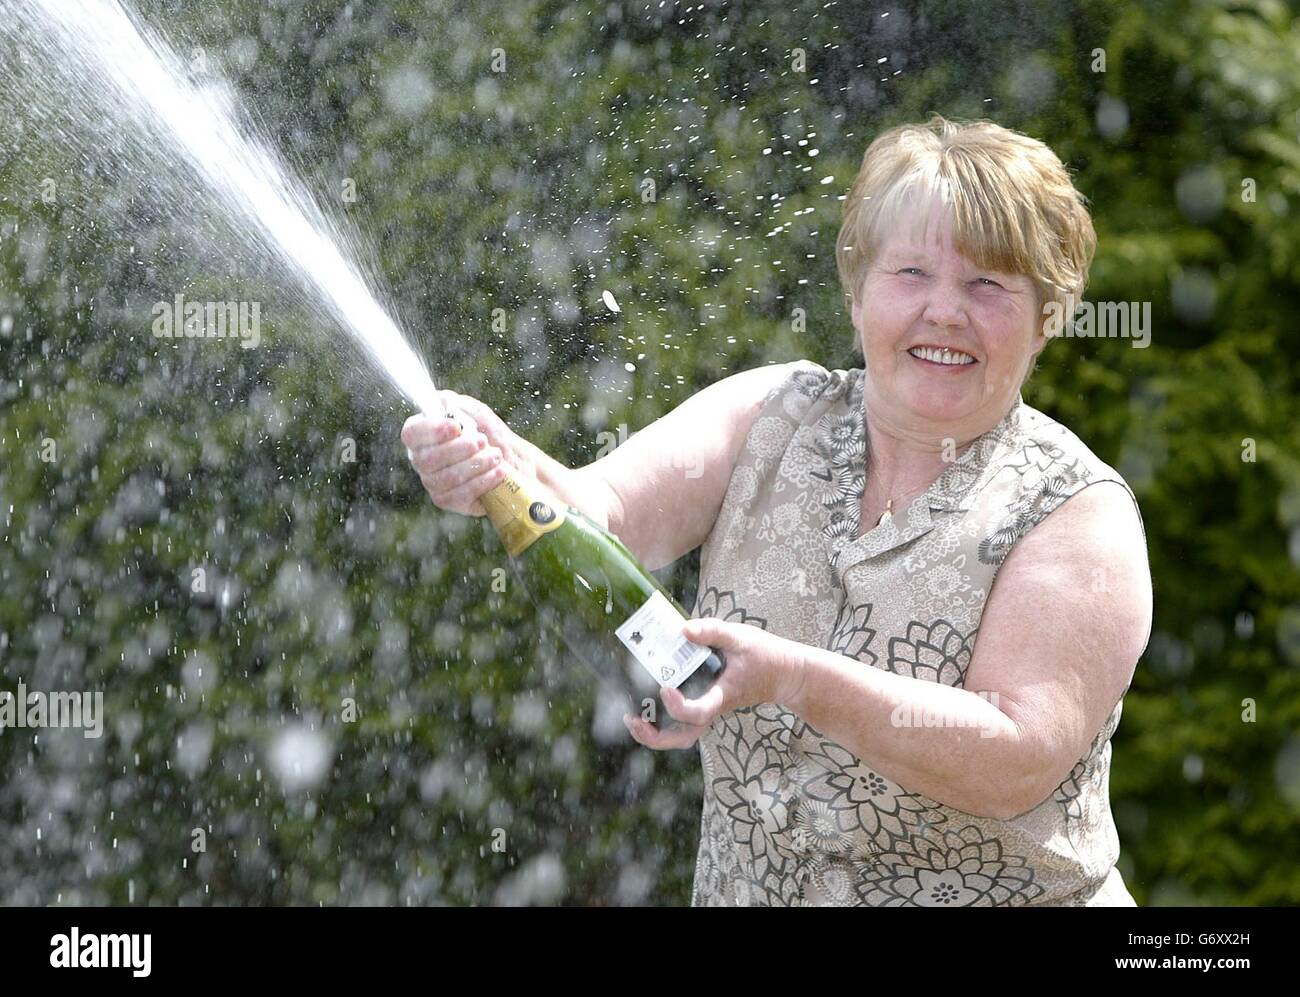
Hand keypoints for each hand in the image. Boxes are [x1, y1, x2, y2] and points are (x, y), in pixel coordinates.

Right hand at [401, 390, 538, 515]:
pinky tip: (498, 471)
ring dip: (474, 465)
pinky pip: (460, 495)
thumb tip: (444, 402)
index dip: (431, 431)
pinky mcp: (450, 500)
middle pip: (426, 460)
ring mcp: (434, 483)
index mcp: (423, 434)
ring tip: (496, 455)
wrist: (513, 460)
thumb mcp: (477, 412)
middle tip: (482, 441)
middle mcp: (423, 460)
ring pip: (445, 478)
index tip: (456, 427)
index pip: (411, 433)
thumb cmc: (489, 433)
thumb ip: (459, 405)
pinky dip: (482, 481)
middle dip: (458, 450)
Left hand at [622, 616, 806, 749]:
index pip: (700, 712)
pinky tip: (647, 703)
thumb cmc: (765, 655)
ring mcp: (712, 709)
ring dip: (655, 733)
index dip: (679, 707)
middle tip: (632, 719)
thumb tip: (681, 630)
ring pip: (683, 735)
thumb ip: (712, 631)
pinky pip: (685, 722)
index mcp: (723, 695)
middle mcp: (715, 708)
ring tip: (632, 718)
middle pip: (684, 737)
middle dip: (656, 736)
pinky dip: (663, 719)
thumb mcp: (740, 636)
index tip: (665, 687)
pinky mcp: (710, 705)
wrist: (786, 674)